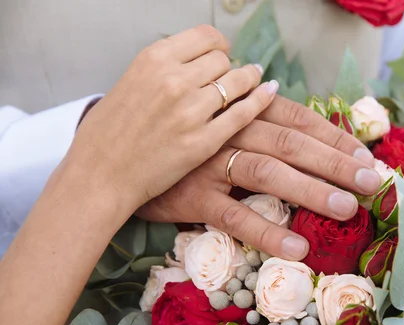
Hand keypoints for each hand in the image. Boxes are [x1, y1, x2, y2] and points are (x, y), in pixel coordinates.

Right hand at [65, 25, 275, 213]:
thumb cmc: (110, 132)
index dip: (219, 45)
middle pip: (223, 60)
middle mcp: (174, 80)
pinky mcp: (203, 142)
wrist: (100, 174)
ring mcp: (190, 112)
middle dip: (230, 67)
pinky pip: (243, 113)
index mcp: (153, 60)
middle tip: (231, 78)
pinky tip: (269, 92)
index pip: (205, 37)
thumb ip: (166, 69)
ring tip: (255, 81)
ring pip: (237, 83)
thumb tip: (203, 62)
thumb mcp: (131, 82)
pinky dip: (261, 100)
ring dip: (249, 81)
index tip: (222, 54)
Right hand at [137, 96, 381, 259]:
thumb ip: (265, 131)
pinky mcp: (193, 196)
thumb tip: (318, 148)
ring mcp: (210, 162)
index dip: (334, 138)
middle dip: (335, 163)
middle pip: (291, 143)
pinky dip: (267, 231)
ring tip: (346, 208)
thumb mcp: (228, 128)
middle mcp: (230, 130)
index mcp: (244, 110)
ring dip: (310, 190)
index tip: (367, 158)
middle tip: (372, 183)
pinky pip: (234, 215)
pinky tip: (297, 246)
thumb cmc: (191, 146)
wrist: (127, 157)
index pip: (298, 119)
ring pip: (267, 172)